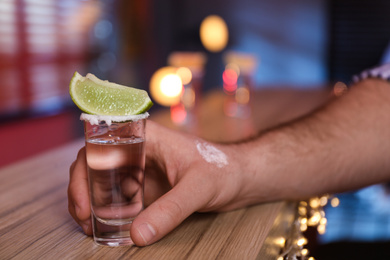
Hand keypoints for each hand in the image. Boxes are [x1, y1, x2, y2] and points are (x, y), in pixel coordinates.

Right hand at [68, 121, 248, 245]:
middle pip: (95, 165)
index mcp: (145, 137)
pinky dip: (110, 211)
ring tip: (92, 227)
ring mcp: (140, 169)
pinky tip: (110, 227)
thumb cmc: (223, 170)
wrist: (240, 177)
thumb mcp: (198, 188)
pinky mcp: (146, 186)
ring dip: (94, 203)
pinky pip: (120, 196)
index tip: (83, 201)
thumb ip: (171, 210)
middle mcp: (137, 150)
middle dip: (83, 192)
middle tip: (84, 220)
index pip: (101, 145)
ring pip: (104, 182)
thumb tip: (138, 235)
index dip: (83, 172)